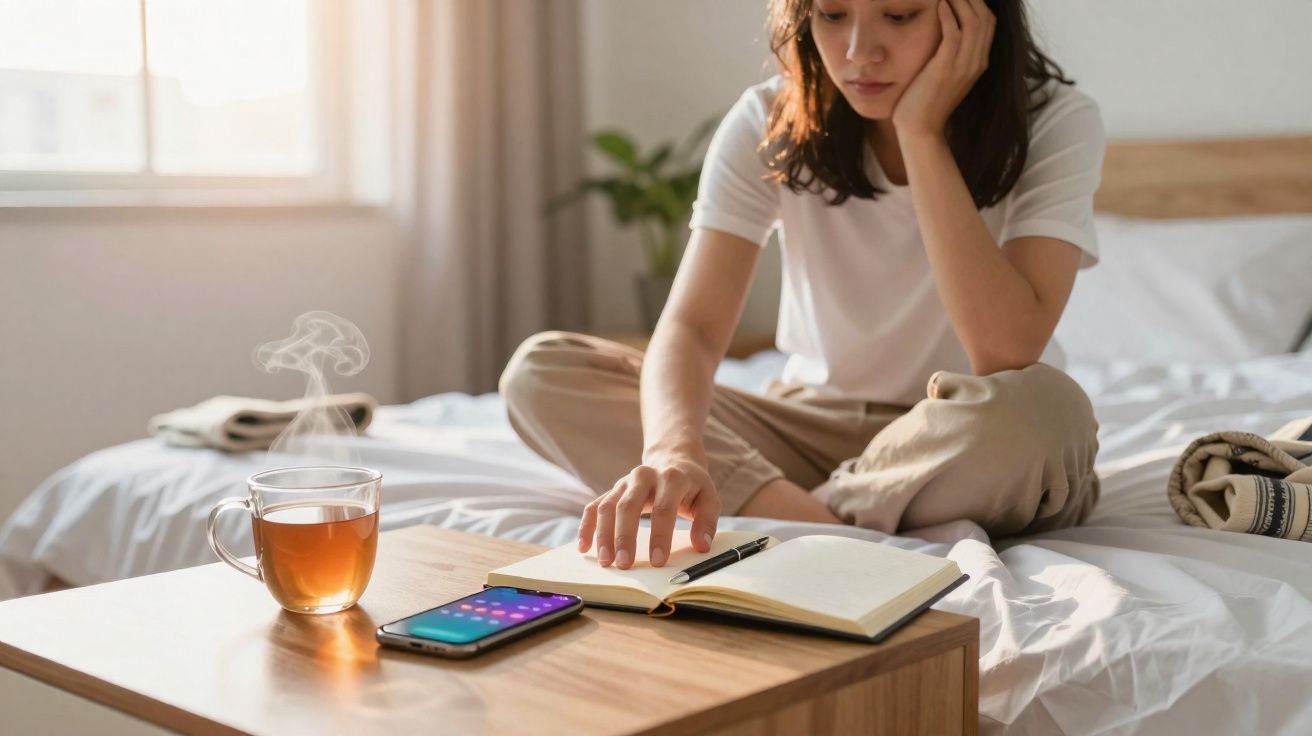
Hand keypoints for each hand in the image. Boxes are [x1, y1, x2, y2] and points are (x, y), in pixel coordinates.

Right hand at [577, 452, 720, 568]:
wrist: (673, 461)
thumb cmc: (692, 486)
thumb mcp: (709, 498)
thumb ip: (707, 521)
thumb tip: (701, 546)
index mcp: (671, 478)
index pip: (663, 508)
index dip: (660, 536)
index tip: (658, 561)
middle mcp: (644, 476)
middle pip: (628, 506)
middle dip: (624, 537)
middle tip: (624, 564)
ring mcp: (624, 483)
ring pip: (607, 506)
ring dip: (603, 535)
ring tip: (606, 562)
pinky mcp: (612, 490)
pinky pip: (594, 506)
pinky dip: (586, 526)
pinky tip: (584, 547)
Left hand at [891, 0, 995, 140]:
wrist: (920, 129)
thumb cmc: (925, 102)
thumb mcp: (944, 75)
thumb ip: (949, 56)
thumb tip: (944, 36)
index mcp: (979, 63)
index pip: (988, 23)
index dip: (978, 3)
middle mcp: (977, 62)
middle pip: (985, 17)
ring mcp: (964, 66)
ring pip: (973, 21)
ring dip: (960, 1)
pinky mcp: (946, 68)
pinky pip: (953, 33)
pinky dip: (948, 15)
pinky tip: (939, 5)